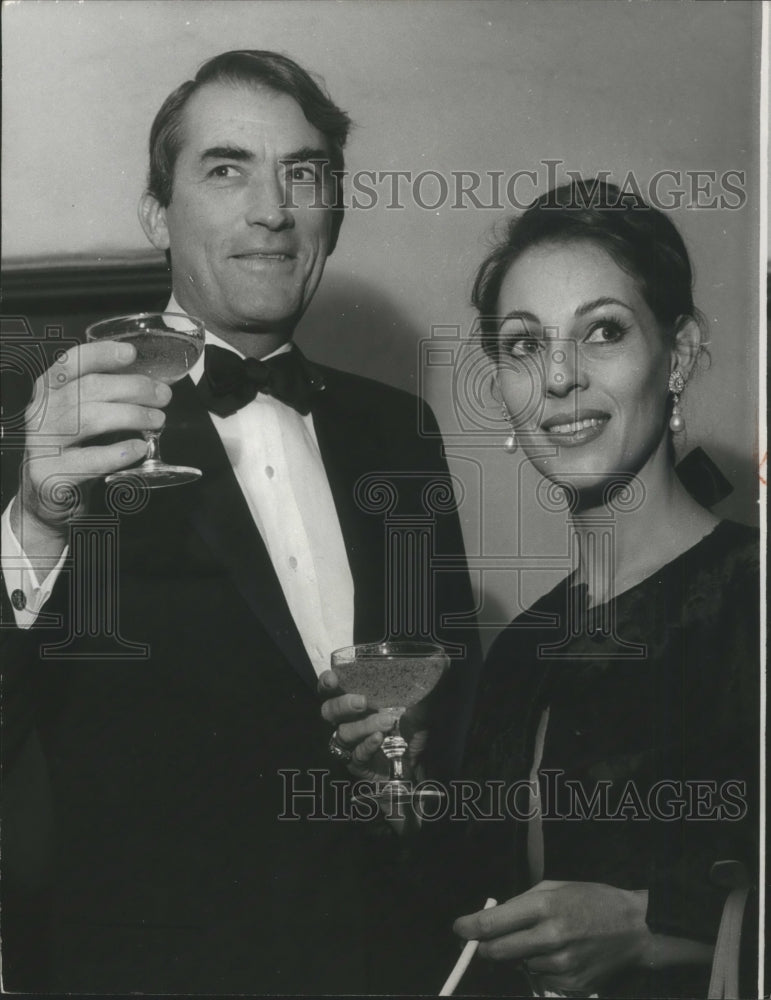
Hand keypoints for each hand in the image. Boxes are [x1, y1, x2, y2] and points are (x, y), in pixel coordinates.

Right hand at [14, 340, 170, 555]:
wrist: (47, 500)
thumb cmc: (74, 451)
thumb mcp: (82, 418)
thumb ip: (107, 398)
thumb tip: (154, 385)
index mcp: (48, 391)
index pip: (71, 363)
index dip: (101, 354)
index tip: (132, 354)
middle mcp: (40, 413)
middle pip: (89, 389)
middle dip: (132, 388)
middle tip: (163, 396)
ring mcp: (42, 444)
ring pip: (89, 419)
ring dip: (131, 416)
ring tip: (158, 420)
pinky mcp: (51, 475)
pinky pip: (89, 459)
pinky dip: (118, 452)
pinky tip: (139, 448)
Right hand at [318, 669, 428, 782]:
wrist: (422, 764)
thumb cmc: (414, 729)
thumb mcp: (423, 704)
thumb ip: (427, 684)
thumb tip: (444, 661)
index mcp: (357, 700)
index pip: (331, 689)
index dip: (327, 683)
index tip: (333, 678)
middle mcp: (348, 721)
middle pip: (328, 711)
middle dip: (342, 704)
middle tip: (362, 701)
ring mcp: (352, 745)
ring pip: (343, 733)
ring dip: (364, 725)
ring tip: (388, 722)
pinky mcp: (358, 765)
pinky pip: (356, 755)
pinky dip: (367, 745)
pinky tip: (381, 739)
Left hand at [453, 881, 650, 994]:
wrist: (635, 929)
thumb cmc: (593, 900)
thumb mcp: (556, 887)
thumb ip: (523, 902)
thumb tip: (493, 919)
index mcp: (544, 907)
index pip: (494, 923)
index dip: (470, 927)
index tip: (459, 928)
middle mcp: (550, 938)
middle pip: (497, 951)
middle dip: (485, 946)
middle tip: (483, 940)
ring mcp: (561, 966)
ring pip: (520, 965)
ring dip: (521, 955)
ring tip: (544, 940)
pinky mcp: (571, 985)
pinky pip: (541, 978)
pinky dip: (542, 968)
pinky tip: (560, 955)